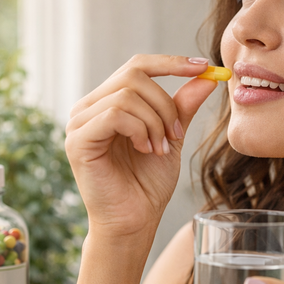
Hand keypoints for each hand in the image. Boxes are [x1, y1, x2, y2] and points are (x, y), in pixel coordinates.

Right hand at [64, 55, 216, 237]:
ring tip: (160, 148)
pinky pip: (114, 114)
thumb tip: (206, 76)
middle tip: (176, 134)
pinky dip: (139, 130)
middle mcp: (89, 107)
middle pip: (133, 75)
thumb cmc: (147, 184)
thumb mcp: (171, 137)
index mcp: (108, 102)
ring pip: (126, 95)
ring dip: (154, 122)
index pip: (137, 66)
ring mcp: (79, 122)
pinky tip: (145, 150)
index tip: (204, 67)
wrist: (135, 221)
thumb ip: (182, 106)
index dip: (171, 63)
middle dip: (165, 104)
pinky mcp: (78, 140)